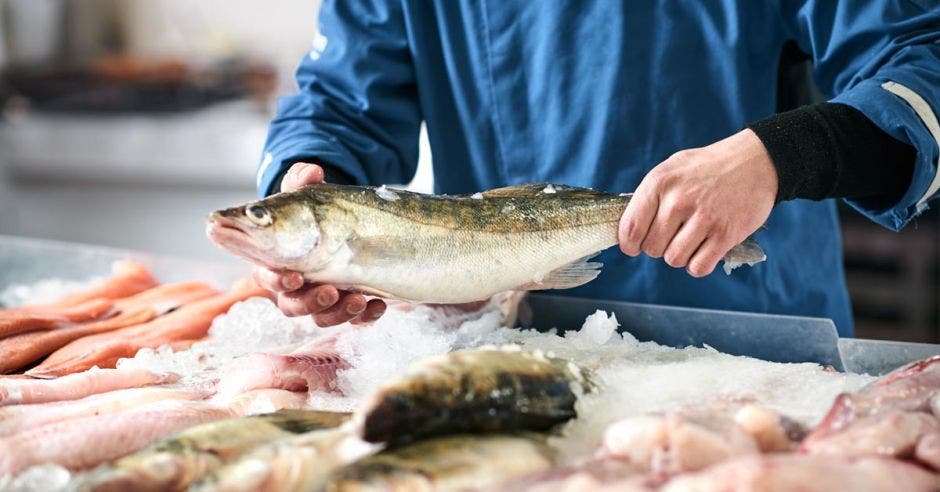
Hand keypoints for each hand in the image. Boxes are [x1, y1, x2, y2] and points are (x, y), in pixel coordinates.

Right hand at [253, 162, 386, 325]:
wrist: (343, 223)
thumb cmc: (314, 213)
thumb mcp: (308, 195)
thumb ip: (302, 182)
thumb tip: (310, 171)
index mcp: (277, 260)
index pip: (267, 277)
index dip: (276, 281)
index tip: (294, 277)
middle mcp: (297, 285)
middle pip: (293, 306)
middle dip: (311, 302)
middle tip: (330, 292)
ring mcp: (322, 297)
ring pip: (322, 317)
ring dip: (339, 312)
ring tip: (359, 299)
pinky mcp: (347, 303)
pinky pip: (354, 320)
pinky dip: (365, 317)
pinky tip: (378, 306)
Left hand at [618, 129, 776, 276]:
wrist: (755, 161)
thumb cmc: (708, 167)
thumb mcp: (671, 169)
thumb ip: (649, 197)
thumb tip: (627, 229)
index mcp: (659, 183)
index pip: (630, 228)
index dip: (630, 245)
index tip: (635, 247)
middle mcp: (678, 200)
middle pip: (652, 248)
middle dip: (659, 247)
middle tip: (673, 235)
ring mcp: (703, 218)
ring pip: (674, 259)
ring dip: (680, 255)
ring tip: (690, 239)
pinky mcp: (725, 234)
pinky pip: (698, 267)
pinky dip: (698, 265)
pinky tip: (704, 250)